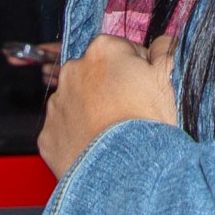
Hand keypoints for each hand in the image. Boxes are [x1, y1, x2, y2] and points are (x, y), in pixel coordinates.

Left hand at [41, 30, 182, 177]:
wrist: (125, 171)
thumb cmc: (147, 124)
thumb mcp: (167, 80)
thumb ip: (163, 52)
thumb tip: (162, 43)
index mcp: (103, 51)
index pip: (119, 49)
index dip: (134, 68)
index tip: (143, 86)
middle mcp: (73, 71)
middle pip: (93, 74)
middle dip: (108, 88)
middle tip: (129, 111)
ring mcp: (58, 104)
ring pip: (76, 101)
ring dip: (90, 112)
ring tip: (114, 134)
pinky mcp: (48, 134)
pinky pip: (63, 130)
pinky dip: (77, 137)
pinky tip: (97, 148)